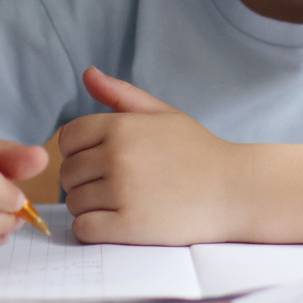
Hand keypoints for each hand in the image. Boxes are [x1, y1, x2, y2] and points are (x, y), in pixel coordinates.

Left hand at [58, 67, 245, 244]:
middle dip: (84, 180)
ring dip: (90, 206)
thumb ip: (122, 94)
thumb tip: (87, 73)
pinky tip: (117, 223)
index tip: (99, 161)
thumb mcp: (163, 114)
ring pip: (74, 202)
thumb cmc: (199, 151)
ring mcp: (123, 192)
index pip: (67, 139)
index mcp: (121, 127)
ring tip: (119, 203)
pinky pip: (85, 228)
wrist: (235, 190)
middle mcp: (118, 157)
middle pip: (68, 173)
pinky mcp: (129, 226)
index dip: (78, 151)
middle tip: (114, 186)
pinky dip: (94, 229)